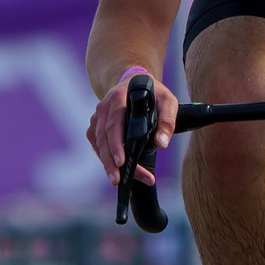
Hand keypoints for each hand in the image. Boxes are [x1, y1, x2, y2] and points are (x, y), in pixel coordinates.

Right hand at [87, 67, 177, 186]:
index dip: (116, 144)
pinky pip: (97, 146)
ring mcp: (97, 118)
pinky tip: (115, 172)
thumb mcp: (167, 101)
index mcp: (118, 97)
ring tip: (118, 181)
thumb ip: (168, 120)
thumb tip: (161, 144)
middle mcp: (104, 107)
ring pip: (98, 144)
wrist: (135, 83)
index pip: (114, 123)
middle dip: (110, 161)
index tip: (122, 161)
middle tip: (118, 179)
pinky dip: (105, 159)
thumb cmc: (153, 93)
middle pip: (104, 138)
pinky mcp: (96, 127)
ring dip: (107, 163)